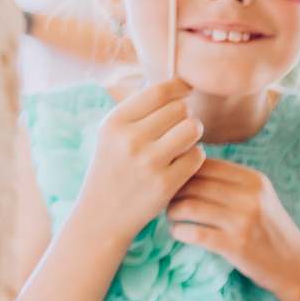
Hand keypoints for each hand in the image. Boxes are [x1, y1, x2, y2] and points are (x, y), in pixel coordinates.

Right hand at [72, 78, 202, 245]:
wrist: (102, 215)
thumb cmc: (112, 168)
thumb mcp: (112, 134)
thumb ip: (139, 110)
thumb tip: (177, 84)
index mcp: (115, 122)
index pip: (159, 91)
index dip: (180, 87)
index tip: (186, 90)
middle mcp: (130, 139)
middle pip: (180, 109)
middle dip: (185, 116)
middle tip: (178, 129)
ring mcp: (148, 162)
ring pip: (193, 129)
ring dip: (193, 134)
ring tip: (182, 144)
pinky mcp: (165, 183)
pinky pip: (197, 156)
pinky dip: (194, 157)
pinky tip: (182, 165)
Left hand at [166, 158, 299, 298]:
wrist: (293, 263)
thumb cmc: (268, 228)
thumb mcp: (258, 196)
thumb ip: (230, 181)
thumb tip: (186, 165)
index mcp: (253, 180)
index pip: (205, 164)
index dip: (182, 170)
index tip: (173, 180)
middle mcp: (249, 197)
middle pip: (194, 184)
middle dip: (173, 190)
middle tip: (166, 199)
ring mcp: (243, 222)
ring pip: (189, 206)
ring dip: (172, 210)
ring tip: (171, 215)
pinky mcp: (235, 246)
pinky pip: (194, 233)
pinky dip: (179, 231)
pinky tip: (179, 232)